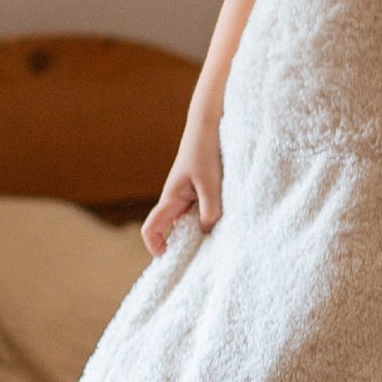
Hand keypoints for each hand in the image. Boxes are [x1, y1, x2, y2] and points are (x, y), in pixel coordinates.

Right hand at [142, 106, 223, 255]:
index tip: (168, 257)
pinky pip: (204, 212)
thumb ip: (210, 209)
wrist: (210, 123)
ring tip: (223, 239)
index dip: (155, 246)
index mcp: (171, 198)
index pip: (151, 228)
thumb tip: (208, 232)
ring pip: (192, 222)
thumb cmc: (206, 149)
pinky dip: (213, 219)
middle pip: (174, 231)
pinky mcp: (204, 190)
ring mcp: (190, 195)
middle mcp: (177, 200)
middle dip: (186, 245)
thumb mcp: (210, 182)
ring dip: (204, 232)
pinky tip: (230, 221)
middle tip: (206, 257)